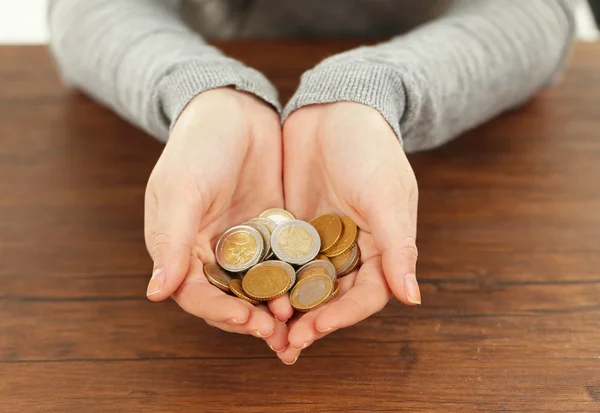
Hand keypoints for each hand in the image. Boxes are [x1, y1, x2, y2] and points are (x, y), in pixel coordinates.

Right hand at [144, 88, 290, 352]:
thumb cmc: (197, 146)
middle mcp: (214, 253)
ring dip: (277, 308)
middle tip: (280, 334)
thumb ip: (171, 240)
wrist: (235, 110)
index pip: (197, 294)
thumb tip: (155, 294)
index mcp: (182, 249)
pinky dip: (296, 281)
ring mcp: (246, 245)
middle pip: (231, 299)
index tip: (245, 321)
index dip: (219, 312)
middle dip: (253, 320)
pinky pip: (285, 264)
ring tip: (301, 323)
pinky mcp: (274, 233)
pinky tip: (316, 292)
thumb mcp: (181, 189)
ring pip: (261, 288)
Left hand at [278, 102, 420, 363]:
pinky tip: (246, 293)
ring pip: (302, 285)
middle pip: (330, 298)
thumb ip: (398, 247)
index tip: (313, 331)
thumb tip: (412, 298)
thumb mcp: (386, 197)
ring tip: (261, 329)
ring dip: (285, 308)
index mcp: (379, 249)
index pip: (363, 296)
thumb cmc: (371, 151)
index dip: (340, 317)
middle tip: (282, 345)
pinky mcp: (291, 228)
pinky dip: (267, 279)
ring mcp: (318, 241)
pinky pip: (278, 260)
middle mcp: (349, 251)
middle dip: (308, 323)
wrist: (336, 110)